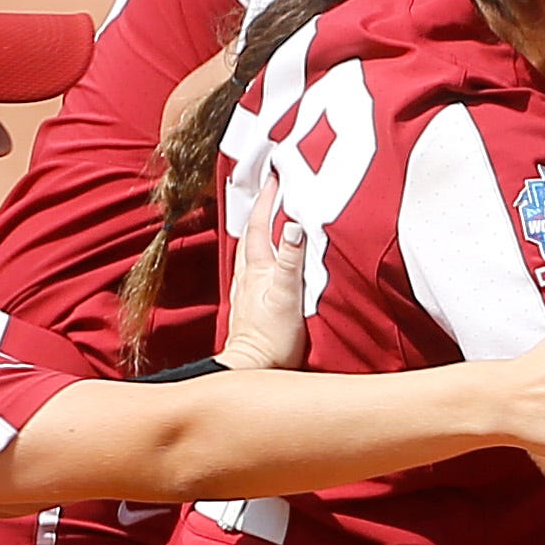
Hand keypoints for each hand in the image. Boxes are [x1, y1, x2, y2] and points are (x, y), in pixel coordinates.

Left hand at [214, 181, 310, 373]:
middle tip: (272, 187)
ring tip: (270, 214)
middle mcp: (248, 275)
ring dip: (260, 229)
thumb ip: (290, 260)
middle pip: (252, 232)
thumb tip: (295, 226)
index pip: (262, 224)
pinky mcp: (253, 304)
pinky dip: (262, 253)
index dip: (269, 198)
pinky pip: (255, 267)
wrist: (254, 370)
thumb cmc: (272, 339)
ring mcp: (248, 289)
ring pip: (251, 249)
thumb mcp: (287, 296)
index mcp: (256, 268)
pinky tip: (268, 257)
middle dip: (261, 207)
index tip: (277, 175)